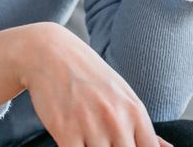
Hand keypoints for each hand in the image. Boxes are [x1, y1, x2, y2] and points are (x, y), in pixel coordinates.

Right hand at [19, 23, 173, 146]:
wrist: (50, 53)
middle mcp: (116, 119)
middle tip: (105, 142)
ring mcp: (91, 126)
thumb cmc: (89, 76)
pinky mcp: (65, 132)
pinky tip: (74, 142)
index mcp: (135, 111)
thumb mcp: (122, 95)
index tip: (126, 146)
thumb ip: (142, 127)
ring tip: (89, 139)